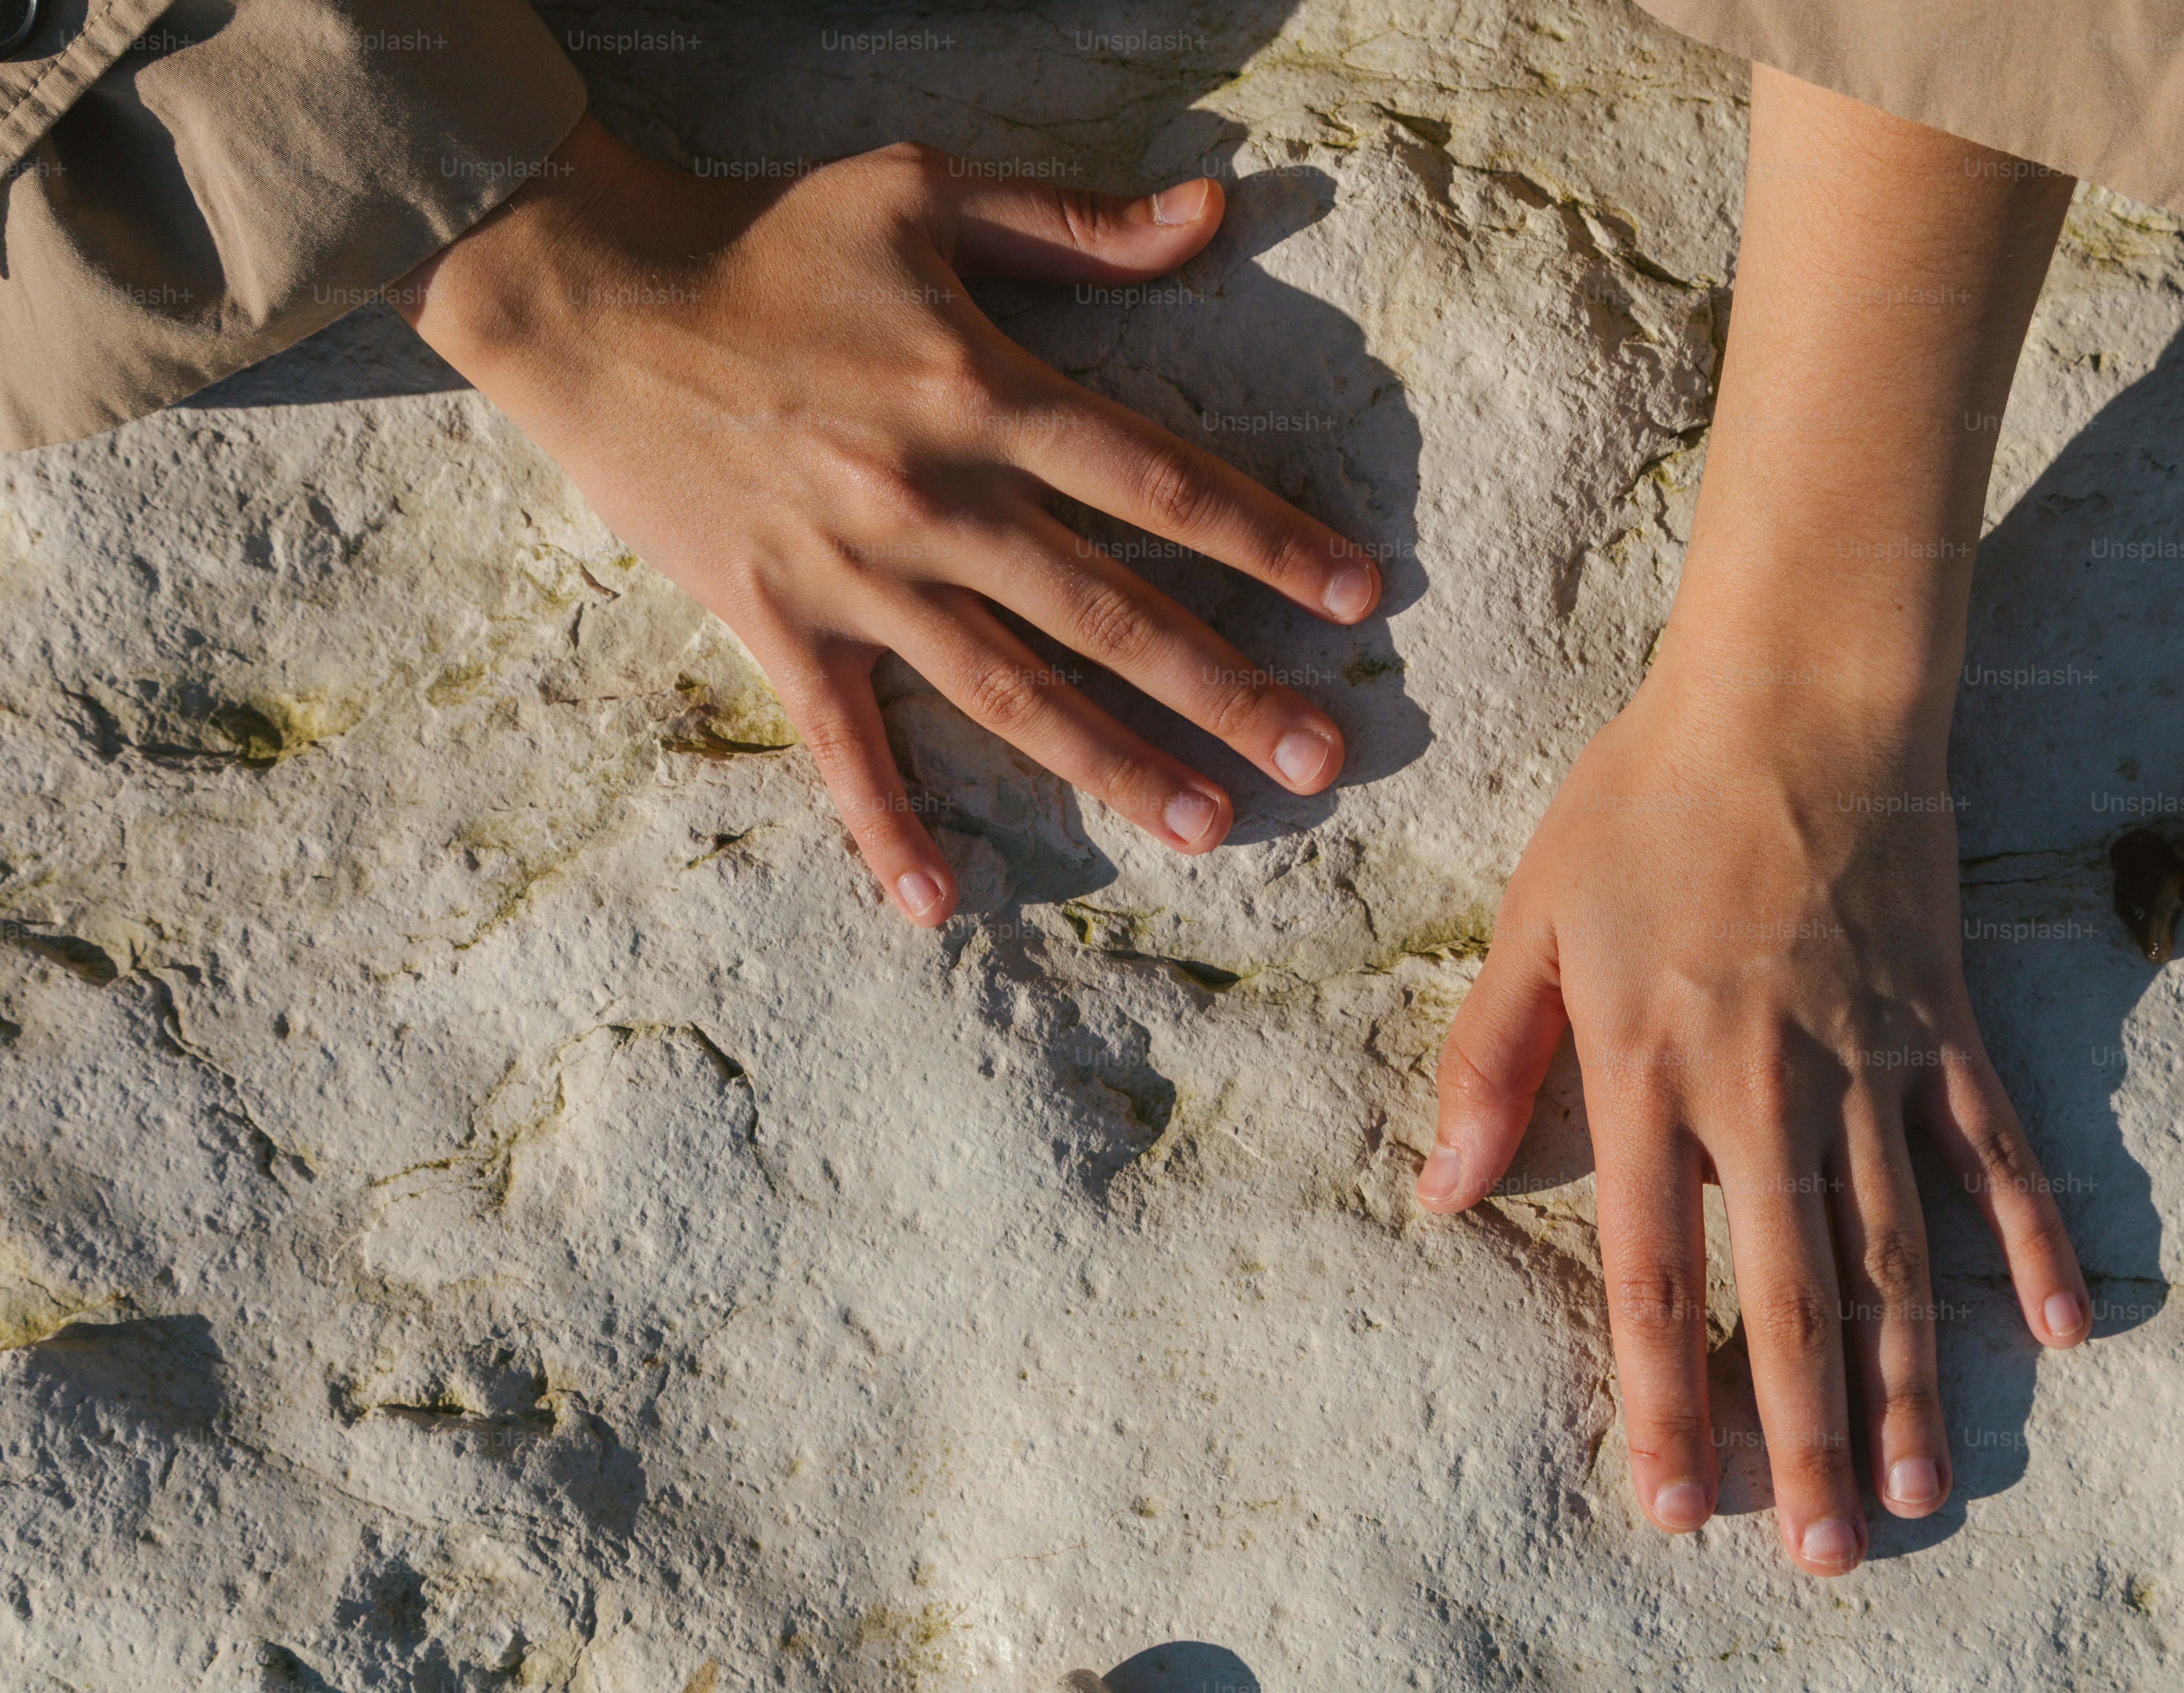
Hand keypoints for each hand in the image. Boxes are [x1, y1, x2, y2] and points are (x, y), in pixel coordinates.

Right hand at [398, 117, 1378, 922]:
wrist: (597, 297)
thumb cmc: (768, 238)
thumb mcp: (924, 191)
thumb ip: (1076, 222)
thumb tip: (1216, 213)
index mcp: (984, 391)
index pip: (1158, 479)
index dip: (1266, 538)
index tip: (1356, 596)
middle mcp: (934, 497)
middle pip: (1108, 608)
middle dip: (1223, 685)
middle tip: (1321, 756)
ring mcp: (856, 574)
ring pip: (1008, 688)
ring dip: (1111, 763)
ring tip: (1209, 823)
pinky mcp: (778, 624)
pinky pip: (842, 743)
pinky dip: (884, 826)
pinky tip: (935, 906)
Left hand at [1417, 654, 2090, 1571]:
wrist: (1788, 698)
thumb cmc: (1641, 804)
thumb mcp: (1531, 919)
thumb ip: (1488, 1060)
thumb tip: (1437, 1192)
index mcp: (1647, 1073)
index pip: (1648, 1272)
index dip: (1662, 1396)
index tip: (1676, 1503)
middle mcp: (1763, 1091)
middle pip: (1788, 1295)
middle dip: (1800, 1437)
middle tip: (1827, 1555)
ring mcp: (1867, 1063)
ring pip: (1896, 1254)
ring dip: (1909, 1383)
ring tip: (1920, 1492)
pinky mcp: (1942, 1023)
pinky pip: (1995, 1151)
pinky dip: (2030, 1240)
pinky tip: (2060, 1334)